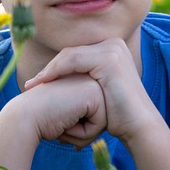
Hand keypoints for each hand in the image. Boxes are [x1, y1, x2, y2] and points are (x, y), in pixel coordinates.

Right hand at [20, 73, 106, 149]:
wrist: (24, 116)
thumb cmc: (41, 119)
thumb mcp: (67, 115)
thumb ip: (81, 119)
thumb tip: (87, 140)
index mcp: (84, 80)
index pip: (96, 116)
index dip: (79, 129)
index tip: (60, 122)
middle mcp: (90, 78)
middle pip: (102, 118)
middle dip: (82, 132)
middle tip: (61, 125)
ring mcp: (93, 83)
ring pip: (104, 123)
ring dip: (82, 134)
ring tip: (63, 124)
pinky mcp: (94, 93)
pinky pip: (100, 125)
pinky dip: (83, 133)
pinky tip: (66, 123)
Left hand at [25, 39, 154, 145]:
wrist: (138, 125)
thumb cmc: (119, 115)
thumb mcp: (100, 91)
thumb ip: (86, 79)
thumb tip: (64, 82)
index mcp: (112, 47)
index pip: (76, 53)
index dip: (54, 67)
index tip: (37, 82)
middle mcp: (114, 43)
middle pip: (71, 52)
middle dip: (49, 68)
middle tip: (31, 84)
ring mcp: (112, 49)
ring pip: (69, 56)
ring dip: (48, 71)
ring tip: (33, 85)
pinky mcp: (108, 59)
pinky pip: (72, 61)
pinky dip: (55, 72)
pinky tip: (43, 83)